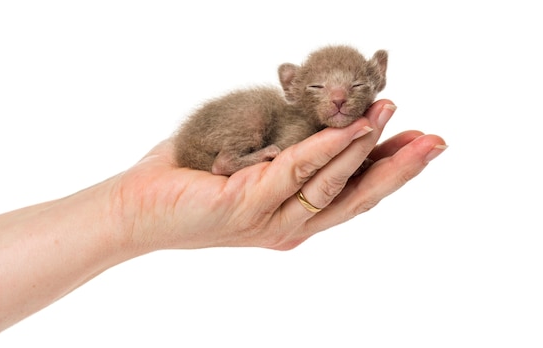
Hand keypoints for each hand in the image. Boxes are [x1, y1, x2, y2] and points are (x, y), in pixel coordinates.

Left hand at [113, 99, 446, 252]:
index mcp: (290, 216)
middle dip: (398, 169)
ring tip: (395, 116)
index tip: (422, 143)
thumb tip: (314, 121)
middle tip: (436, 141)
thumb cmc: (188, 180)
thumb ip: (283, 151)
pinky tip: (354, 128)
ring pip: (332, 184)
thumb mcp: (248, 161)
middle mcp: (287, 224)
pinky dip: (329, 148)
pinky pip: (296, 171)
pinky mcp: (246, 205)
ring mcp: (268, 220)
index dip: (389, 171)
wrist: (134, 208)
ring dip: (368, 149)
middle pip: (355, 198)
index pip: (350, 194)